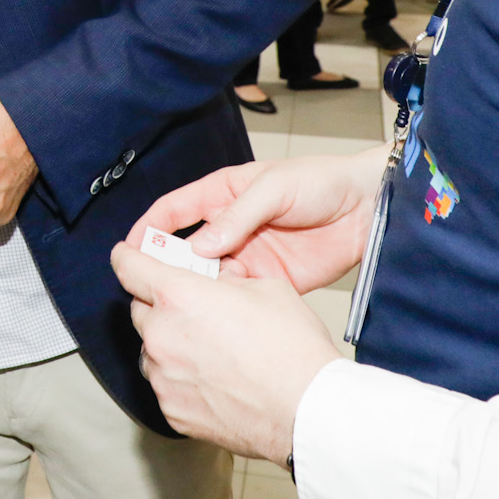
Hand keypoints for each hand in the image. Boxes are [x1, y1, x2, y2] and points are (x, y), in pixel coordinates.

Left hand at [110, 244, 339, 463]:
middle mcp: (161, 335)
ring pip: (151, 349)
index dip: (127, 256)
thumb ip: (228, 280)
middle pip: (140, 309)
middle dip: (159, 304)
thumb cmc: (293, 351)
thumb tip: (219, 280)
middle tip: (192, 308)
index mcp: (179, 296)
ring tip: (208, 348)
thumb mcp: (266, 288)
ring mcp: (164, 377)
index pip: (128, 267)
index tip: (126, 255)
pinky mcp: (172, 411)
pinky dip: (181, 378)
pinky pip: (165, 384)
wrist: (307, 411)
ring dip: (169, 343)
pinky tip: (214, 379)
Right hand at [126, 150, 385, 293]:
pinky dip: (227, 306)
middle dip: (168, 267)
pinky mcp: (270, 281)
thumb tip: (199, 247)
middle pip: (186, 250)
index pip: (173, 211)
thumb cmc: (320, 182)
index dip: (148, 228)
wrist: (368, 209)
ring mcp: (248, 255)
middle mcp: (229, 228)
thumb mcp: (274, 188)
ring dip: (198, 290)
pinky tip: (219, 316)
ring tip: (186, 306)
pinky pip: (240, 296)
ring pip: (210, 278)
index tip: (129, 249)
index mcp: (222, 195)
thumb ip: (237, 217)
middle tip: (153, 287)